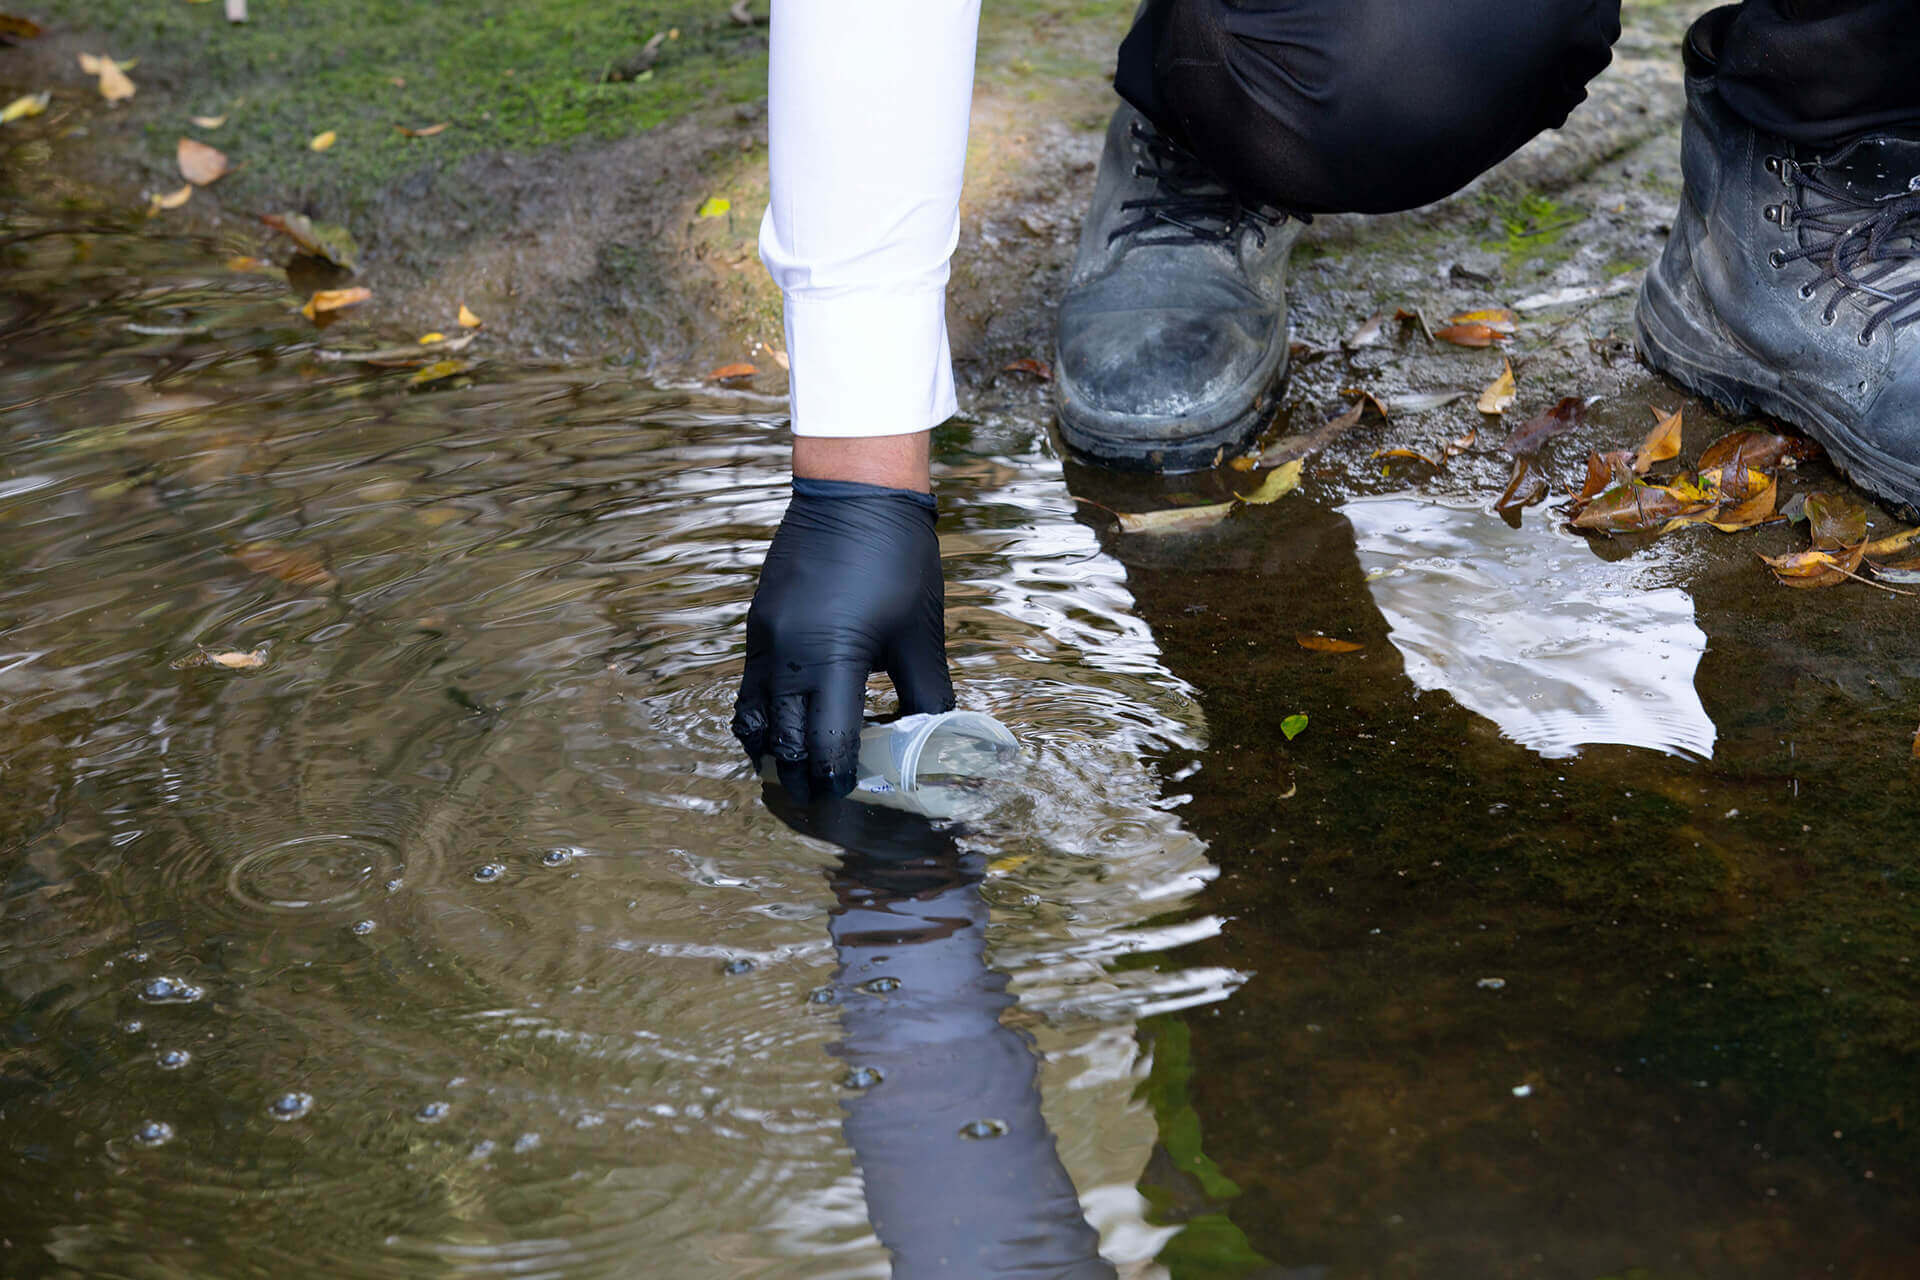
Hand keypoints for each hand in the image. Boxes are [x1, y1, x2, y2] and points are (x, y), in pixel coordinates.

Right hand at [732, 478, 952, 800]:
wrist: (855, 492)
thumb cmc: (898, 562)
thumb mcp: (920, 636)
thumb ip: (926, 695)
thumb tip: (935, 741)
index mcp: (832, 659)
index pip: (824, 742)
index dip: (835, 778)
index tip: (847, 798)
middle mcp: (787, 654)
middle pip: (781, 740)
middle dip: (799, 776)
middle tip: (820, 799)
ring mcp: (765, 639)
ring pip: (753, 717)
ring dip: (771, 751)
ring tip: (794, 771)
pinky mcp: (757, 624)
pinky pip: (749, 686)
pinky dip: (763, 716)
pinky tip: (786, 723)